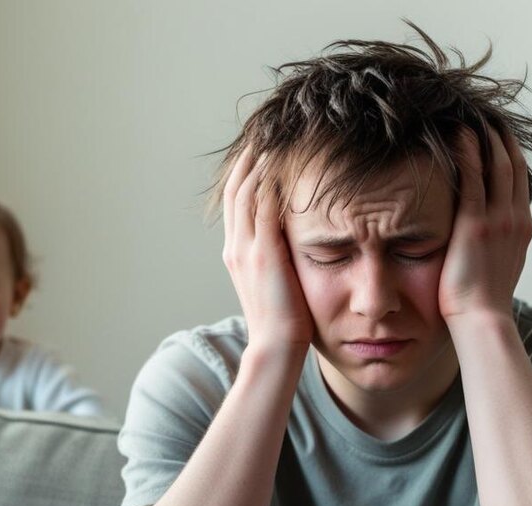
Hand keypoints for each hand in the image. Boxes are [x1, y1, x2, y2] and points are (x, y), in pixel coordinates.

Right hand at [221, 149, 313, 347]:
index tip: (261, 149)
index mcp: (236, 252)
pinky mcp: (263, 254)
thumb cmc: (285, 320)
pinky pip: (262, 207)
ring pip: (246, 192)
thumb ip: (279, 257)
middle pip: (236, 189)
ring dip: (259, 163)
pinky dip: (270, 183)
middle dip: (249, 158)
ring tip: (275, 138)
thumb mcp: (277, 282)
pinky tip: (284, 164)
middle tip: (265, 132)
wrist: (276, 347)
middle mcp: (236, 246)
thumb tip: (296, 238)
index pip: (237, 201)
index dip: (246, 173)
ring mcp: (246, 249)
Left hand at [440, 127, 531, 321]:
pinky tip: (459, 135)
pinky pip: (473, 179)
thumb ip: (496, 246)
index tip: (500, 136)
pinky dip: (468, 153)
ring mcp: (498, 220)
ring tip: (472, 118)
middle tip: (488, 117)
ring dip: (485, 139)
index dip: (511, 155)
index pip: (519, 181)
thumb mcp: (498, 267)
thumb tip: (486, 239)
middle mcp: (516, 218)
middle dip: (501, 139)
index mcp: (522, 228)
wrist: (483, 319)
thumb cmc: (483, 302)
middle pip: (512, 167)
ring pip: (496, 166)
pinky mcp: (475, 224)